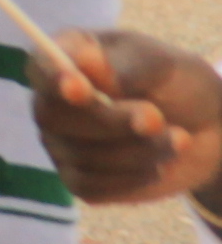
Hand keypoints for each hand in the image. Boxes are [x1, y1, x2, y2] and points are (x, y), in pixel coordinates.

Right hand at [33, 27, 221, 202]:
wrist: (202, 127)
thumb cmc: (175, 83)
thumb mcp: (162, 65)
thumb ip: (127, 65)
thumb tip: (88, 65)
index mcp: (67, 57)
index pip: (40, 67)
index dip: (53, 79)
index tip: (78, 87)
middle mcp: (52, 101)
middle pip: (53, 117)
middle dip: (111, 122)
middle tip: (156, 118)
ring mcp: (60, 142)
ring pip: (81, 156)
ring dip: (138, 151)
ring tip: (178, 139)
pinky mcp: (78, 178)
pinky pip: (91, 186)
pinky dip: (132, 178)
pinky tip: (157, 163)